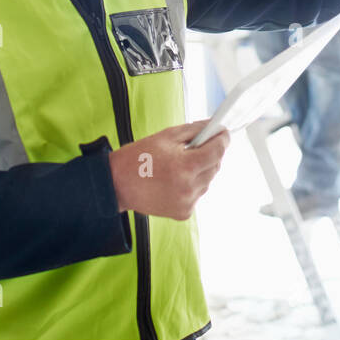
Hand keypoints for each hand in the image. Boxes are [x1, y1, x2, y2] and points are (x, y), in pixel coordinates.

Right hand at [108, 121, 230, 219]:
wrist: (117, 184)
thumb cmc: (138, 158)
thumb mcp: (167, 136)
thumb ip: (194, 130)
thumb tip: (213, 126)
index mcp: (185, 166)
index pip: (218, 151)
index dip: (222, 139)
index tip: (223, 133)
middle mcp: (189, 187)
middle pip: (215, 166)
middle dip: (210, 154)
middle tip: (198, 146)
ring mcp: (187, 202)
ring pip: (207, 181)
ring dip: (201, 170)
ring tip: (180, 165)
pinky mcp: (183, 213)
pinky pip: (197, 194)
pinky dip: (192, 185)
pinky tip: (175, 179)